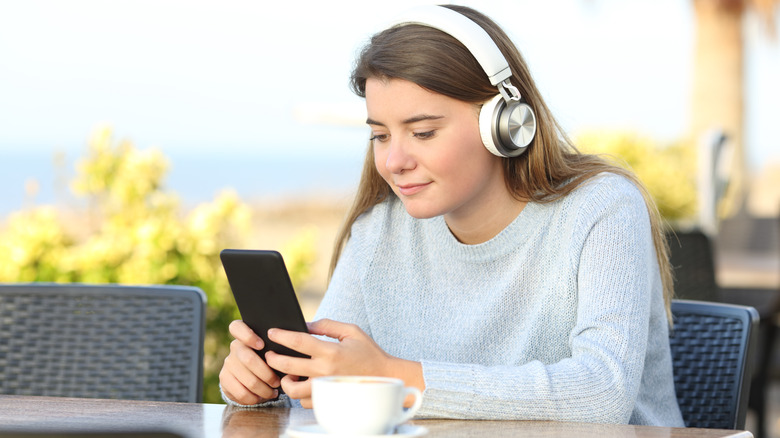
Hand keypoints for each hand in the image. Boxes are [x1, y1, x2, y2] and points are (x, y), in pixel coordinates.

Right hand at [219, 320, 282, 405]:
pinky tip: (261, 397)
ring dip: (263, 388)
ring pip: (246, 378)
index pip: (237, 327)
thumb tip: (298, 339)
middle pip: (247, 358)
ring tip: (273, 391)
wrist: (258, 377)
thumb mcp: (277, 348)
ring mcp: (228, 363)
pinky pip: (239, 392)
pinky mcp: (224, 379)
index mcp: (246, 335)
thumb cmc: (274, 358)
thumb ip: (282, 343)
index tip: (262, 344)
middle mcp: (235, 347)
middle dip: (265, 372)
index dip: (247, 335)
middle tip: (277, 381)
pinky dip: (253, 398)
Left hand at [265, 319, 422, 407]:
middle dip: (273, 359)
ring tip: (286, 373)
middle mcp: (325, 371)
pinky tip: (302, 383)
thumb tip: (306, 324)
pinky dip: (300, 392)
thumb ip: (327, 325)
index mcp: (331, 351)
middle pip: (288, 366)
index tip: (272, 332)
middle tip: (269, 354)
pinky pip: (304, 401)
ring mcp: (325, 389)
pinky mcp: (327, 401)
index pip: (298, 341)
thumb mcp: (351, 331)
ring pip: (292, 389)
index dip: (281, 336)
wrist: (385, 377)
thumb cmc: (368, 353)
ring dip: (285, 380)